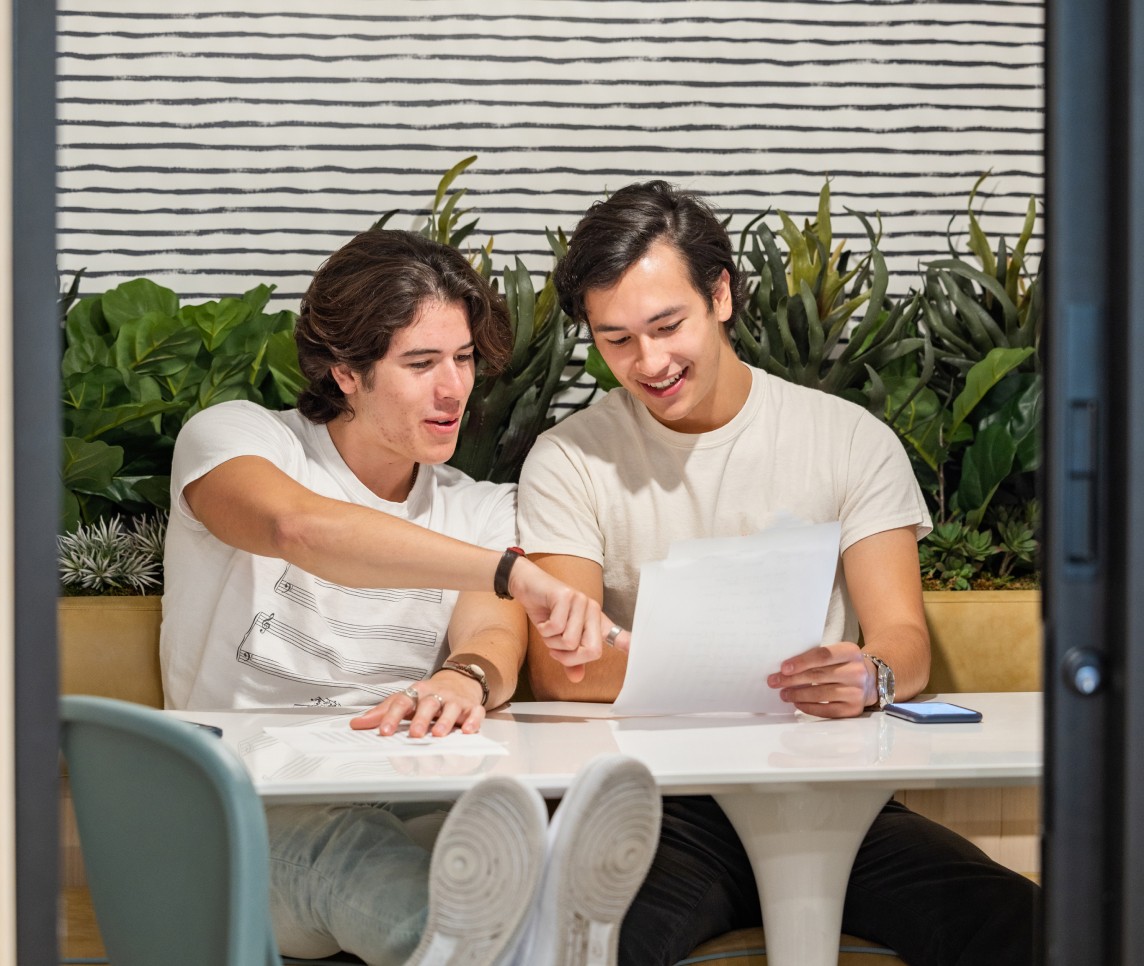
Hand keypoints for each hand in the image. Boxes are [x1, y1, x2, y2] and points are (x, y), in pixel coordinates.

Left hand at [350, 669, 486, 737]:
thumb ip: (382, 712)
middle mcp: (436, 695)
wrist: (460, 680)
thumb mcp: (406, 700)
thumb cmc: (429, 695)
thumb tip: (356, 724)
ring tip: (438, 734)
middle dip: (421, 719)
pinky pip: (475, 713)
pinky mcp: (472, 707)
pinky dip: (473, 721)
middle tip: (414, 734)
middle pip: (428, 704)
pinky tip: (468, 731)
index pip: (402, 703)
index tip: (384, 732)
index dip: (392, 717)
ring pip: (452, 708)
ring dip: (445, 721)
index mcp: (417, 693)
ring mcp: (455, 701)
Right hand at [507, 557, 630, 681]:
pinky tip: (542, 619)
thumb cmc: (545, 611)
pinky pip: (556, 628)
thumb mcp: (557, 638)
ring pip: (569, 642)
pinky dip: (544, 629)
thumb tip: (577, 678)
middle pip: (592, 651)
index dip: (626, 644)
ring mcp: (581, 601)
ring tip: (547, 628)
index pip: (615, 635)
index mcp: (595, 620)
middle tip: (555, 650)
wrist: (527, 585)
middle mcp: (592, 609)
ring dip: (551, 641)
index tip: (635, 651)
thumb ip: (569, 657)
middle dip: (568, 657)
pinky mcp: (566, 596)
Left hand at [767, 642, 872, 717]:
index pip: (823, 655)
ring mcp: (857, 692)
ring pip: (821, 694)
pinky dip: (809, 707)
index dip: (801, 661)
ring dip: (798, 694)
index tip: (783, 668)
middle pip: (818, 675)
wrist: (870, 681)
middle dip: (792, 679)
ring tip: (784, 694)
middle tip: (774, 681)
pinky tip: (798, 703)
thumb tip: (785, 669)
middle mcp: (856, 672)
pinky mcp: (854, 709)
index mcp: (851, 652)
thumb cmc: (843, 665)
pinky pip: (827, 710)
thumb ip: (816, 658)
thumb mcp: (836, 654)